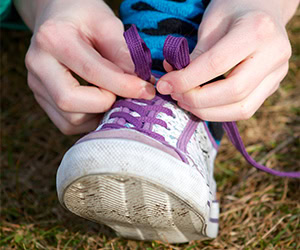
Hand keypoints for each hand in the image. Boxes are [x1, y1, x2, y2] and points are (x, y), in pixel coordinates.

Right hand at [21, 0, 154, 133]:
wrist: (59, 17)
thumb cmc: (85, 17)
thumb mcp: (107, 23)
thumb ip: (123, 53)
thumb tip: (141, 84)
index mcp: (53, 39)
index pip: (91, 71)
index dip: (123, 86)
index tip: (147, 91)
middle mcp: (38, 64)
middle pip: (69, 102)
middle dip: (106, 104)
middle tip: (125, 95)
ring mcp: (36, 84)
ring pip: (69, 119)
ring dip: (99, 115)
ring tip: (116, 99)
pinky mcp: (42, 98)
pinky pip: (67, 124)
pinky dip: (90, 120)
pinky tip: (102, 105)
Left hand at [157, 0, 296, 120]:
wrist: (263, 9)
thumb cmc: (234, 10)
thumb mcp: (211, 23)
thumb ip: (196, 54)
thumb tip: (173, 82)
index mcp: (258, 30)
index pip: (216, 64)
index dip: (186, 79)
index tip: (164, 85)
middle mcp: (274, 55)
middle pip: (233, 91)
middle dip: (196, 99)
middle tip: (175, 95)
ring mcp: (276, 74)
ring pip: (241, 108)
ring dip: (207, 111)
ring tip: (185, 101)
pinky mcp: (272, 87)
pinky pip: (244, 109)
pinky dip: (219, 112)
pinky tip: (201, 105)